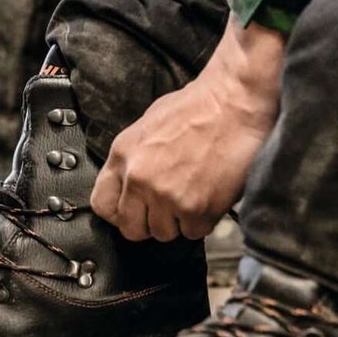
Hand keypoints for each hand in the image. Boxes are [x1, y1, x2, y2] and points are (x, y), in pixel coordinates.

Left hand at [90, 19, 285, 241]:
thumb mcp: (148, 125)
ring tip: (194, 193)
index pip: (102, 204)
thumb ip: (134, 158)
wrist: (236, 103)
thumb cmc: (198, 107)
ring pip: (164, 233)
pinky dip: (203, 220)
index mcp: (123, 155)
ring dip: (179, 221)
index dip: (120, 212)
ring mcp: (166, 196)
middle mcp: (139, 179)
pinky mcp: (196, 209)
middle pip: (131, 228)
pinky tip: (210, 195)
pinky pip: (194, 232)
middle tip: (168, 207)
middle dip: (150, 222)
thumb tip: (130, 183)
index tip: (134, 211)